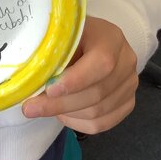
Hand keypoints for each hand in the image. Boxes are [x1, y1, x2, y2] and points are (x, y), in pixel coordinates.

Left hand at [22, 16, 138, 133]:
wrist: (90, 39)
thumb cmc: (71, 36)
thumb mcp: (61, 35)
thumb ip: (52, 54)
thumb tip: (32, 81)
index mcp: (111, 38)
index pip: (101, 63)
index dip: (75, 80)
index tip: (49, 89)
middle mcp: (126, 62)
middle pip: (97, 93)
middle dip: (60, 104)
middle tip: (30, 108)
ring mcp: (130, 84)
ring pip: (98, 112)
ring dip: (66, 113)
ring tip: (44, 106)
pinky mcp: (127, 103)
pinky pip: (102, 123)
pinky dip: (77, 123)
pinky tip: (62, 113)